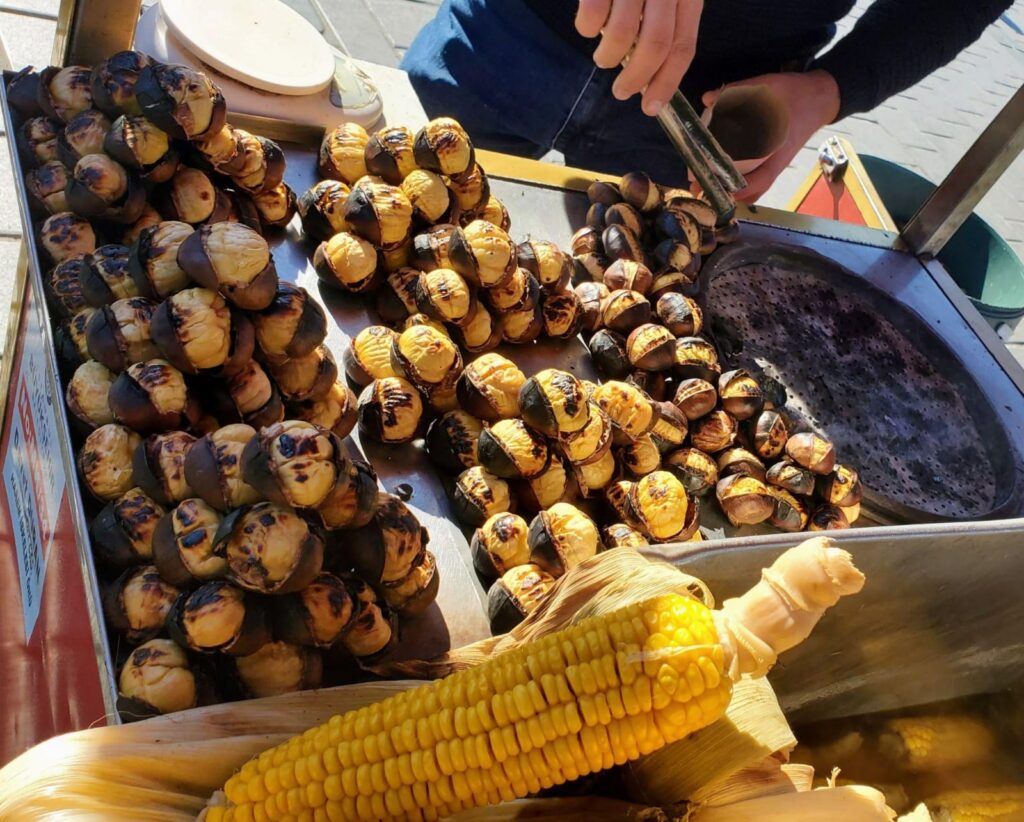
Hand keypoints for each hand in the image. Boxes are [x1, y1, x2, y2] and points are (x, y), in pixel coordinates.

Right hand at [576, 0, 703, 115]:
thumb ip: (666, 19)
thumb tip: (653, 70)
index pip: (682, 46)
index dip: (668, 82)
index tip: (652, 107)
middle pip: (655, 46)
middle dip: (636, 79)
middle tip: (623, 92)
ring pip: (622, 34)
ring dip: (609, 57)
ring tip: (604, 58)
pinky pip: (592, 15)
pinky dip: (587, 29)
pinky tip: (588, 25)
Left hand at [702, 70, 840, 202]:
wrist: (820, 96)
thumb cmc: (794, 92)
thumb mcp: (767, 85)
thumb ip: (737, 91)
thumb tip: (707, 99)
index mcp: (779, 147)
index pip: (761, 178)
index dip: (738, 186)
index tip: (716, 185)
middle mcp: (778, 162)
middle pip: (754, 190)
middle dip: (727, 193)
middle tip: (699, 186)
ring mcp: (777, 164)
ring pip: (756, 188)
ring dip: (733, 192)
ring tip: (706, 187)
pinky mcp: (775, 161)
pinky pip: (758, 180)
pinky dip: (742, 185)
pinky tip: (724, 181)